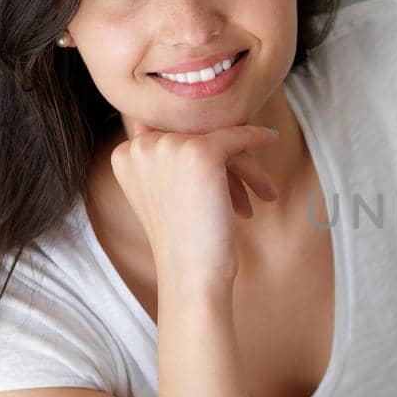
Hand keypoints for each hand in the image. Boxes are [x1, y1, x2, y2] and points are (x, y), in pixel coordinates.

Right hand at [110, 118, 279, 287]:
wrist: (191, 273)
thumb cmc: (183, 240)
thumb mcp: (162, 193)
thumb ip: (162, 157)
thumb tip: (170, 123)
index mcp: (124, 155)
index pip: (172, 137)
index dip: (197, 158)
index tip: (218, 182)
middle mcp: (141, 146)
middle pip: (196, 138)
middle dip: (226, 166)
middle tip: (243, 195)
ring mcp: (170, 146)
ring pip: (219, 141)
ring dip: (244, 168)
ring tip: (264, 195)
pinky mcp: (201, 151)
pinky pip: (236, 136)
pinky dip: (256, 137)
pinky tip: (272, 138)